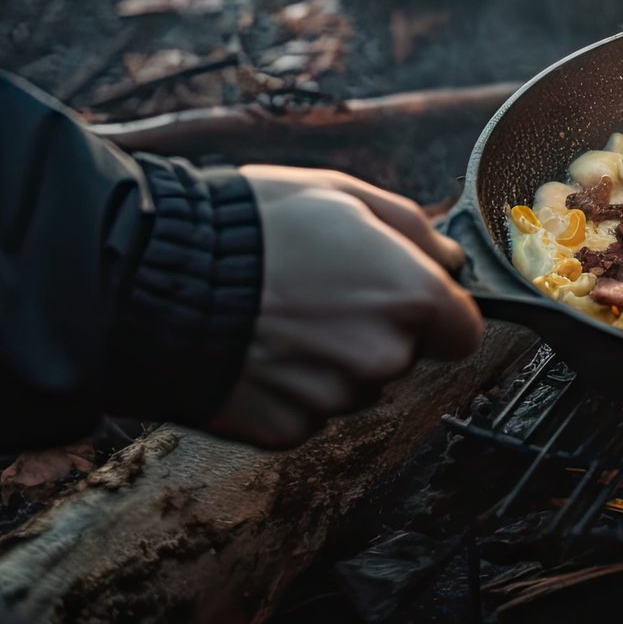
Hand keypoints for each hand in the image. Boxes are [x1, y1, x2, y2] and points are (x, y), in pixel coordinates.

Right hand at [207, 166, 483, 448]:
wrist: (159, 279)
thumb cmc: (252, 227)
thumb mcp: (343, 194)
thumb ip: (414, 230)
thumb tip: (449, 258)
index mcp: (410, 299)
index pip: (463, 331)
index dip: (437, 313)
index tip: (405, 298)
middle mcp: (383, 356)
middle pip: (401, 354)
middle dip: (373, 329)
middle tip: (320, 292)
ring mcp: (335, 398)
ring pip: (352, 382)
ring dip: (329, 357)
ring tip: (278, 314)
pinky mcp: (287, 429)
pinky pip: (306, 407)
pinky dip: (288, 384)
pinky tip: (256, 346)